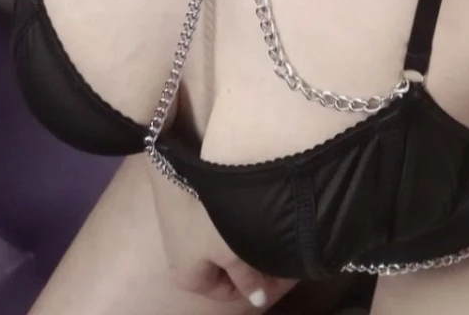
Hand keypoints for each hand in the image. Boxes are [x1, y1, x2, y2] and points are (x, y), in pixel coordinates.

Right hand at [147, 158, 296, 307]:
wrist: (179, 167)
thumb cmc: (207, 217)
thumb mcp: (232, 252)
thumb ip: (247, 278)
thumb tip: (258, 301)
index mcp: (189, 278)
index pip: (230, 292)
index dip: (260, 286)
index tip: (288, 272)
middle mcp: (183, 258)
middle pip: (226, 268)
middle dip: (254, 261)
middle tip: (283, 250)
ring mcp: (184, 230)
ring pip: (223, 243)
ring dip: (246, 239)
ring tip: (272, 228)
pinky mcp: (187, 204)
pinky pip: (216, 223)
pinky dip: (235, 222)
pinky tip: (253, 209)